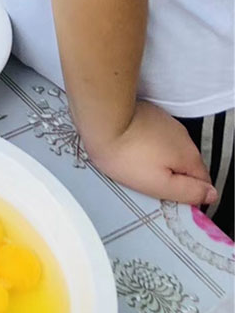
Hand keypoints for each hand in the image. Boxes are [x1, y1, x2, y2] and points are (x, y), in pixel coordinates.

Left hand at [84, 100, 216, 205]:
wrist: (102, 119)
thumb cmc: (125, 155)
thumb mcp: (160, 184)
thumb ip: (189, 192)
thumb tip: (210, 195)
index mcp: (189, 155)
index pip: (202, 182)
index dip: (189, 195)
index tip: (168, 199)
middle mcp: (182, 135)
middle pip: (186, 165)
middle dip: (172, 176)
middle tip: (148, 183)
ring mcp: (165, 121)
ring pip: (169, 149)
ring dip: (159, 159)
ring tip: (135, 165)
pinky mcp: (148, 113)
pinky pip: (154, 135)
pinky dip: (147, 144)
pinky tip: (130, 148)